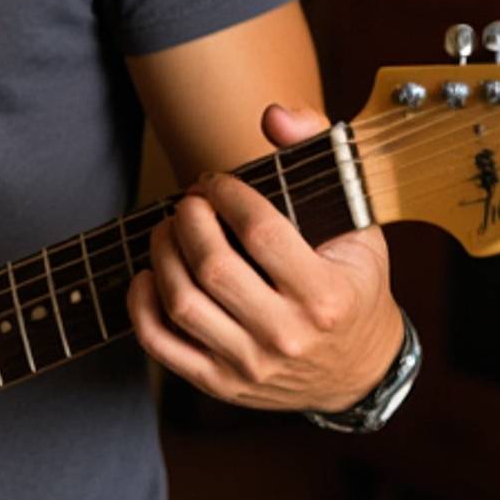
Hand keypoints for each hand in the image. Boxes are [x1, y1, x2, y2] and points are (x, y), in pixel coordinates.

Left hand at [128, 102, 400, 414]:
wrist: (357, 370)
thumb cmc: (353, 285)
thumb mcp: (357, 222)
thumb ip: (318, 155)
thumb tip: (274, 114)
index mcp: (325, 295)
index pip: (260, 232)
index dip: (228, 194)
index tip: (217, 182)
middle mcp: (287, 335)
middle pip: (212, 268)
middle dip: (188, 221)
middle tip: (188, 203)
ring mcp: (251, 365)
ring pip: (182, 304)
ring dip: (162, 254)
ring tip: (168, 230)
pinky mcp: (222, 384)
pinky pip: (161, 345)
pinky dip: (141, 306)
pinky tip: (148, 275)